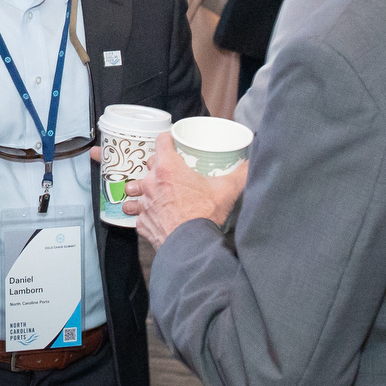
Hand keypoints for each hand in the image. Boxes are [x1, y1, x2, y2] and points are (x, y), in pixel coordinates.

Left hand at [126, 133, 245, 247]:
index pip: (161, 141)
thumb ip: (241, 173)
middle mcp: (151, 182)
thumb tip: (251, 164)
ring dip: (140, 188)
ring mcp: (144, 202)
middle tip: (170, 170)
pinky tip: (151, 214)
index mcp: (168, 168)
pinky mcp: (142, 221)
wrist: (191, 246)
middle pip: (148, 164)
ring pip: (134, 188)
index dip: (167, 139)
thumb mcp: (227, 190)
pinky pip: (138, 213)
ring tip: (149, 191)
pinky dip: (143, 213)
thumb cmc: (204, 216)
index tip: (174, 143)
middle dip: (157, 165)